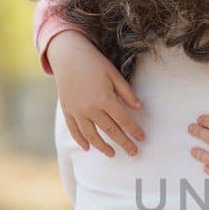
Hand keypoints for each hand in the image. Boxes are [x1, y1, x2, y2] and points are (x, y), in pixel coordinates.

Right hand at [47, 30, 144, 157]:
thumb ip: (127, 93)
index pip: (124, 120)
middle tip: (133, 152)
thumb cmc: (94, 63)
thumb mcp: (114, 74)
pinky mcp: (67, 110)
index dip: (134, 130)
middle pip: (110, 131)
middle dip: (123, 143)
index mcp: (105, 98)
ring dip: (102, 147)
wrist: (67, 55)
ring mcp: (77, 111)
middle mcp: (90, 108)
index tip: (142, 138)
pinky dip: (81, 140)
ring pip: (91, 135)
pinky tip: (88, 148)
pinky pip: (74, 130)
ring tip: (112, 154)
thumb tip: (140, 108)